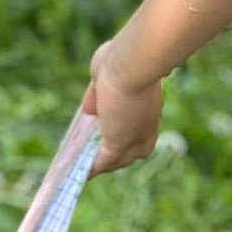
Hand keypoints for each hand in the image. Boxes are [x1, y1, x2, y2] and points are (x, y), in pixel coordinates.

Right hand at [82, 38, 163, 178]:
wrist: (132, 60)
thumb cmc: (125, 57)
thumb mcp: (109, 74)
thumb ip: (99, 93)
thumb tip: (90, 109)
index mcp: (150, 105)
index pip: (140, 127)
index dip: (126, 132)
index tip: (113, 133)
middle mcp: (147, 124)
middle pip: (134, 150)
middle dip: (119, 154)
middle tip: (99, 156)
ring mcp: (135, 136)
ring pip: (120, 160)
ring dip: (104, 165)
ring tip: (87, 169)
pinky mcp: (119, 144)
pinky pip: (103, 162)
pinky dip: (92, 169)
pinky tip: (81, 174)